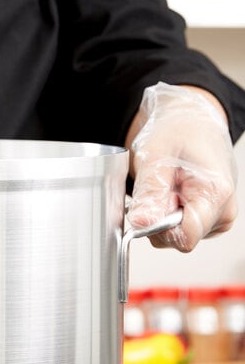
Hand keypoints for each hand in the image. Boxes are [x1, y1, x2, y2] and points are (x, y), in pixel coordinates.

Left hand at [125, 82, 236, 251]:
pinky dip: (163, 216)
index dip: (158, 227)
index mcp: (216, 194)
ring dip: (159, 216)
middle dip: (156, 219)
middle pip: (177, 239)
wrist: (191, 123)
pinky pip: (174, 232)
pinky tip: (169, 194)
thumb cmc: (178, 132)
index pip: (185, 237)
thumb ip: (149, 192)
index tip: (149, 204)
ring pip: (173, 238)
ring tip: (165, 187)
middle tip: (157, 187)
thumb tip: (141, 222)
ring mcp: (216, 219)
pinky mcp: (206, 221)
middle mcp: (223, 212)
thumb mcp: (155, 156)